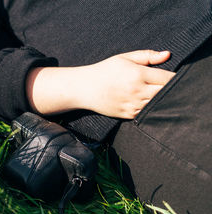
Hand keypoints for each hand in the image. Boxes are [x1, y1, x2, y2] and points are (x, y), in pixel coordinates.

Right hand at [26, 50, 174, 118]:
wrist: (84, 89)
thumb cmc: (104, 70)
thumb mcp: (124, 58)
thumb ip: (147, 56)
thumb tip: (167, 55)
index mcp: (137, 74)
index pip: (167, 78)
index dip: (174, 78)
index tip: (173, 77)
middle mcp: (137, 91)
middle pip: (165, 93)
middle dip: (170, 90)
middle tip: (167, 87)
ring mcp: (132, 105)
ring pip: (158, 105)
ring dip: (161, 101)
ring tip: (157, 94)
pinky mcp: (128, 115)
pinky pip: (146, 113)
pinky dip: (151, 108)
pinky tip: (148, 103)